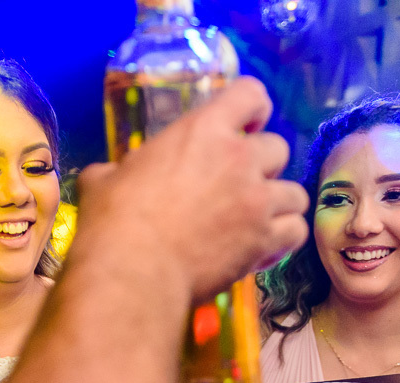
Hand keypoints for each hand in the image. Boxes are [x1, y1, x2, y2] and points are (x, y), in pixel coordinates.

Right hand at [75, 77, 308, 301]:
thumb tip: (106, 175)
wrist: (133, 271)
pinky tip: (263, 248)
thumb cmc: (113, 222)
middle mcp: (239, 159)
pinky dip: (282, 239)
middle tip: (239, 185)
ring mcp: (257, 200)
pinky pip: (295, 231)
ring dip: (278, 204)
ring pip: (295, 192)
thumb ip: (118, 171)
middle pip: (277, 148)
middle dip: (262, 166)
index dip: (253, 108)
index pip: (250, 94)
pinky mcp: (264, 240)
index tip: (246, 125)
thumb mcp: (103, 181)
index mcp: (202, 130)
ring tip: (257, 220)